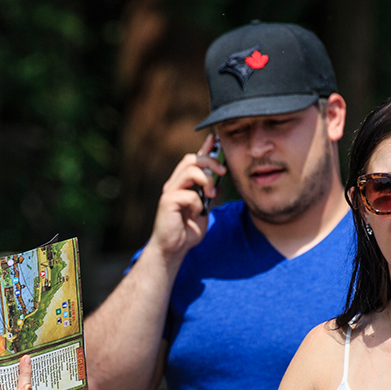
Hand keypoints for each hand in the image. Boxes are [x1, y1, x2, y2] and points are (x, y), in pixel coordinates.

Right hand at [146, 134, 225, 263]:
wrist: (173, 250)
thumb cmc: (187, 232)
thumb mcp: (203, 211)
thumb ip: (209, 196)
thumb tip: (219, 182)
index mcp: (183, 184)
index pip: (194, 160)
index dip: (205, 148)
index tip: (216, 139)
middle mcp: (174, 184)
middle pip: (191, 159)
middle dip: (210, 161)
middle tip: (222, 172)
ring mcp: (169, 192)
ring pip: (190, 170)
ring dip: (206, 179)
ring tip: (210, 192)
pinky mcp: (168, 202)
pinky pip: (189, 194)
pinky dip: (198, 203)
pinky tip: (196, 213)